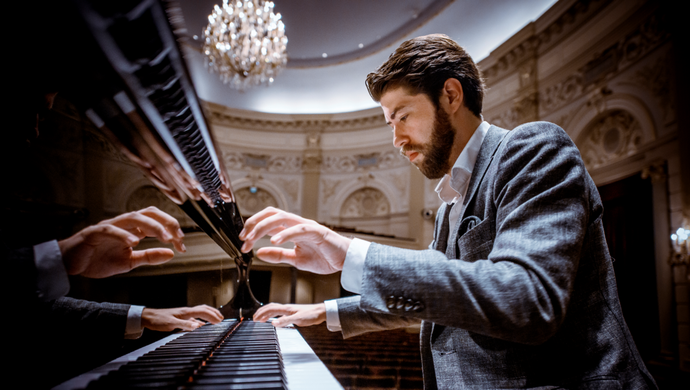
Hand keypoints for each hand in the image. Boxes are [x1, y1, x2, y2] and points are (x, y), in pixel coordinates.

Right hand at [59, 206, 185, 277]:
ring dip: (151, 226)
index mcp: (132, 229)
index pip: (157, 221)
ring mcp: (108, 227)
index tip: (182, 244)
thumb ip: (149, 256)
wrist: (69, 264)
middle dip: (166, 222)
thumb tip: (171, 253)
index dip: (172, 229)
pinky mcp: (93, 233)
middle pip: (148, 213)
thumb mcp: (129, 261)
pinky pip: (110, 230)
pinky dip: (123, 234)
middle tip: (178, 237)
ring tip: (164, 238)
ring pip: (132, 217)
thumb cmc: (97, 259)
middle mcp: (122, 224)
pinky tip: (134, 242)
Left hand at [142, 304, 223, 331]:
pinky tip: (201, 324)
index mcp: (186, 312)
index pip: (203, 312)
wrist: (147, 317)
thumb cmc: (158, 320)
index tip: (220, 321)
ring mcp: (184, 314)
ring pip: (200, 312)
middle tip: (222, 318)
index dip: (212, 316)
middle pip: (204, 309)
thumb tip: (198, 326)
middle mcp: (186, 311)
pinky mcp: (181, 317)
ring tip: (216, 319)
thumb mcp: (171, 324)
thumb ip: (185, 325)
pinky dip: (202, 319)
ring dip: (209, 314)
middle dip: (214, 313)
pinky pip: (195, 317)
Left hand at [239, 207, 350, 273]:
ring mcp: (307, 226)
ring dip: (264, 227)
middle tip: (243, 238)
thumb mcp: (295, 259)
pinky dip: (284, 233)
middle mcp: (297, 223)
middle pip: (271, 214)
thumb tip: (259, 252)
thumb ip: (278, 255)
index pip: (268, 220)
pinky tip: (274, 241)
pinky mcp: (317, 232)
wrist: (346, 261)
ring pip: (281, 217)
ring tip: (253, 238)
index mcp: (292, 229)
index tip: (243, 240)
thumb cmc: (325, 257)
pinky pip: (298, 229)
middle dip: (254, 223)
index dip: (253, 227)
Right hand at [253, 303, 325, 327]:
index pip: (270, 309)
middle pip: (271, 308)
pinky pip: (280, 313)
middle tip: (254, 319)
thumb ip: (285, 321)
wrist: (321, 312)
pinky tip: (275, 321)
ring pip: (275, 310)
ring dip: (267, 314)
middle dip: (261, 312)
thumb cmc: (311, 315)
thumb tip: (273, 323)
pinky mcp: (293, 313)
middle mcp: (287, 308)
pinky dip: (274, 316)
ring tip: (261, 319)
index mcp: (286, 309)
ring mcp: (290, 310)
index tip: (255, 319)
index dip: (261, 313)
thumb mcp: (298, 319)